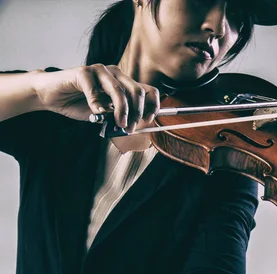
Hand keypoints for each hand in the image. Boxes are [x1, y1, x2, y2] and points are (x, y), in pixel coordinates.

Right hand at [31, 64, 159, 132]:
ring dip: (121, 110)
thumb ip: (118, 116)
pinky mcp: (83, 72)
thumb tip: (132, 125)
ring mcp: (99, 71)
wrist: (51, 96)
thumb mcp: (105, 114)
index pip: (147, 90)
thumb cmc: (79, 104)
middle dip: (136, 112)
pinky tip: (95, 113)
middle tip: (129, 127)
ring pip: (119, 90)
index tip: (149, 119)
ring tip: (118, 124)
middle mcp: (115, 74)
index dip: (152, 105)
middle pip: (137, 91)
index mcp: (124, 83)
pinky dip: (96, 104)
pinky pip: (94, 89)